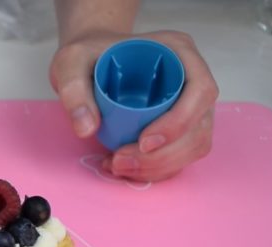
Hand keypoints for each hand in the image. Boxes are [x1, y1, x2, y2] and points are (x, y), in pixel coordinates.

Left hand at [50, 30, 217, 181]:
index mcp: (179, 52)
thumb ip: (74, 91)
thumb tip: (86, 129)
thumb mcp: (71, 64)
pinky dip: (154, 169)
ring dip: (159, 166)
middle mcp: (192, 78)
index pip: (200, 90)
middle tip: (120, 162)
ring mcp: (189, 104)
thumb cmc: (86, 57)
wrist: (87, 64)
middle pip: (199, 126)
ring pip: (193, 145)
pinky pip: (179, 155)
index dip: (179, 121)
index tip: (143, 142)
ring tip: (117, 166)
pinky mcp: (178, 126)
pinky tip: (124, 168)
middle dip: (163, 154)